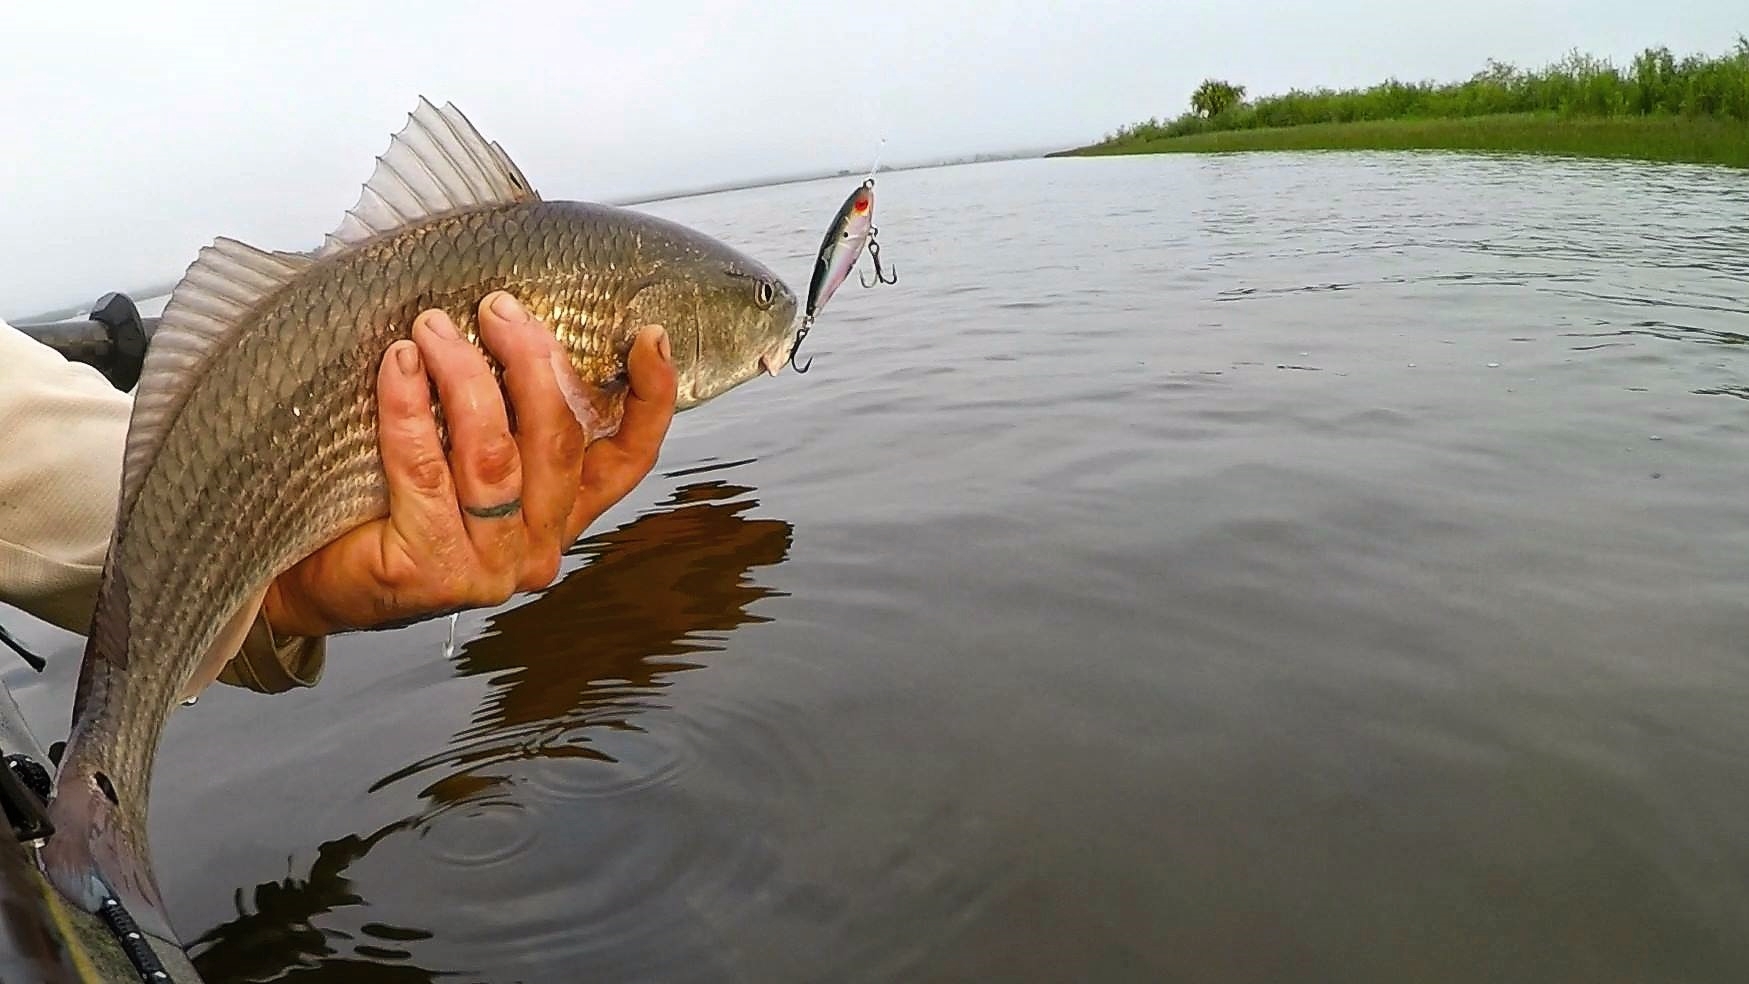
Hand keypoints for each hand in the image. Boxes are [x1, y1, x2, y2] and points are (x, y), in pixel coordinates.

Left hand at [261, 291, 676, 636]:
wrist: (310, 577)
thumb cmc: (385, 499)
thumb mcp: (463, 451)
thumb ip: (505, 408)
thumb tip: (513, 309)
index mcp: (561, 512)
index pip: (627, 460)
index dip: (650, 399)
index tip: (650, 336)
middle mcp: (539, 545)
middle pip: (559, 442)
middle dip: (532, 361)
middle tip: (496, 309)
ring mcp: (491, 566)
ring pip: (495, 454)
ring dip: (467, 376)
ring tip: (432, 326)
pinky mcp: (434, 572)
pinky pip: (424, 471)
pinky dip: (410, 409)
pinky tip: (399, 365)